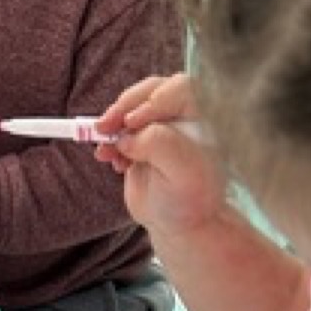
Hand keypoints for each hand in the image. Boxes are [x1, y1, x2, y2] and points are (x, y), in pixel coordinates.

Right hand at [94, 72, 225, 240]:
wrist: (177, 223)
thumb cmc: (189, 200)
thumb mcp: (184, 174)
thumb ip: (161, 145)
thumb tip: (128, 135)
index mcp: (206, 117)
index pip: (179, 88)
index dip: (153, 100)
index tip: (132, 122)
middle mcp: (184, 114)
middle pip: (150, 92)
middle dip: (124, 108)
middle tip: (104, 128)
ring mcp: (159, 123)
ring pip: (130, 107)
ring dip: (112, 125)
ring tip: (104, 152)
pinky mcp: (139, 137)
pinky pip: (118, 126)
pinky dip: (108, 139)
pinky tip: (107, 158)